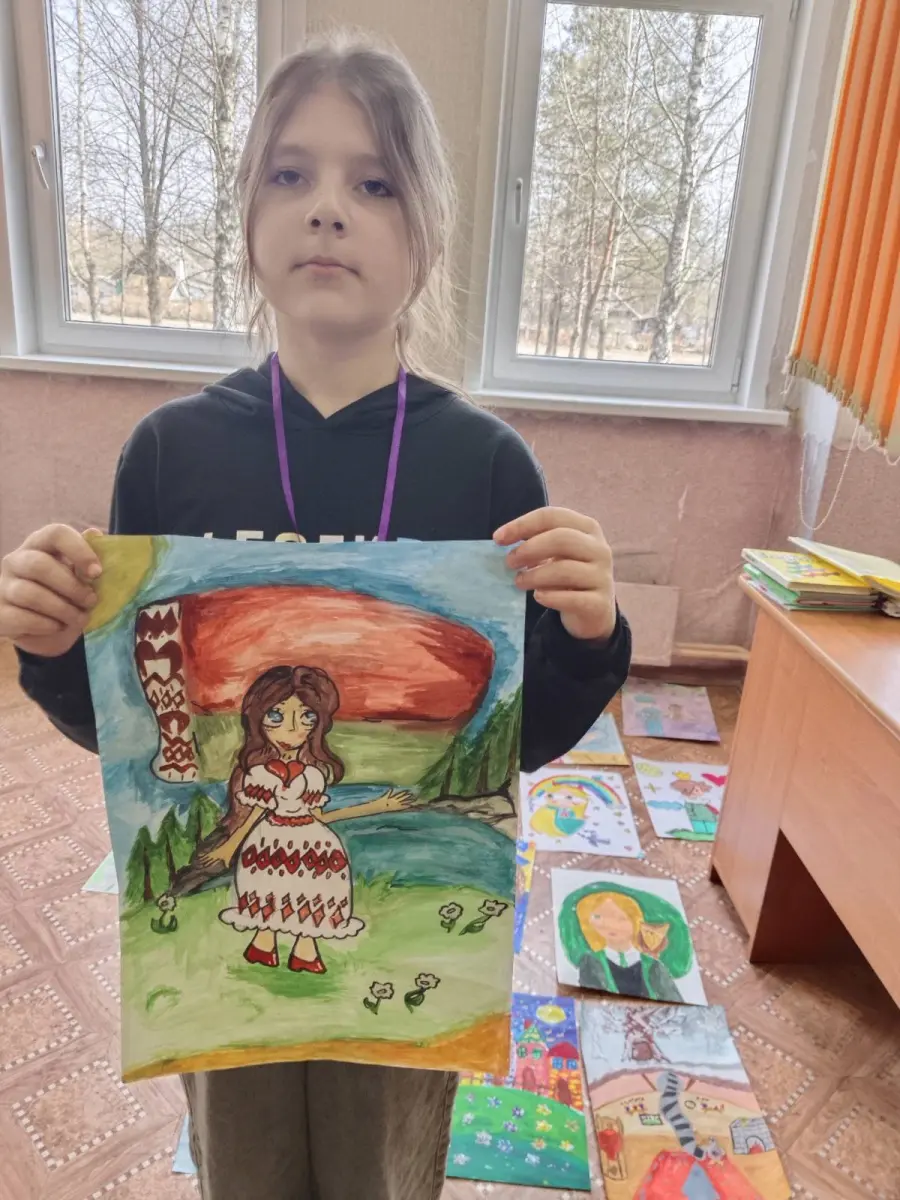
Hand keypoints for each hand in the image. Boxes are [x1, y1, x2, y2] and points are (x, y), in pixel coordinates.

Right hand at [0, 524, 101, 657]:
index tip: (97, 573)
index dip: (79, 550)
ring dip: (62, 609)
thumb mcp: (81, 579)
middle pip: (39, 565)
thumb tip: (94, 533)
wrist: (46, 630)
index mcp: (40, 545)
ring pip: (30, 594)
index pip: (55, 534)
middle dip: (71, 586)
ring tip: (80, 618)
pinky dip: (45, 625)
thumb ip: (86, 560)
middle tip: (91, 601)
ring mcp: (3, 586)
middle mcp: (16, 561)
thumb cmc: (66, 596)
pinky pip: (21, 618)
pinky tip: (58, 626)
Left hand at [494, 507, 616, 641]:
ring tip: (519, 582)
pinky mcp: (599, 603)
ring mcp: (602, 576)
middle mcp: (599, 549)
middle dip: (529, 549)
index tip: (498, 538)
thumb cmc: (569, 575)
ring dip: (535, 576)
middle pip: (561, 539)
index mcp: (587, 528)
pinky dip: (550, 597)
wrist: (594, 610)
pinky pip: (571, 599)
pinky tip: (538, 597)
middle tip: (509, 562)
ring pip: (564, 570)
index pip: (552, 516)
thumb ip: (536, 542)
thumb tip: (503, 540)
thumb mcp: (556, 553)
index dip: (522, 524)